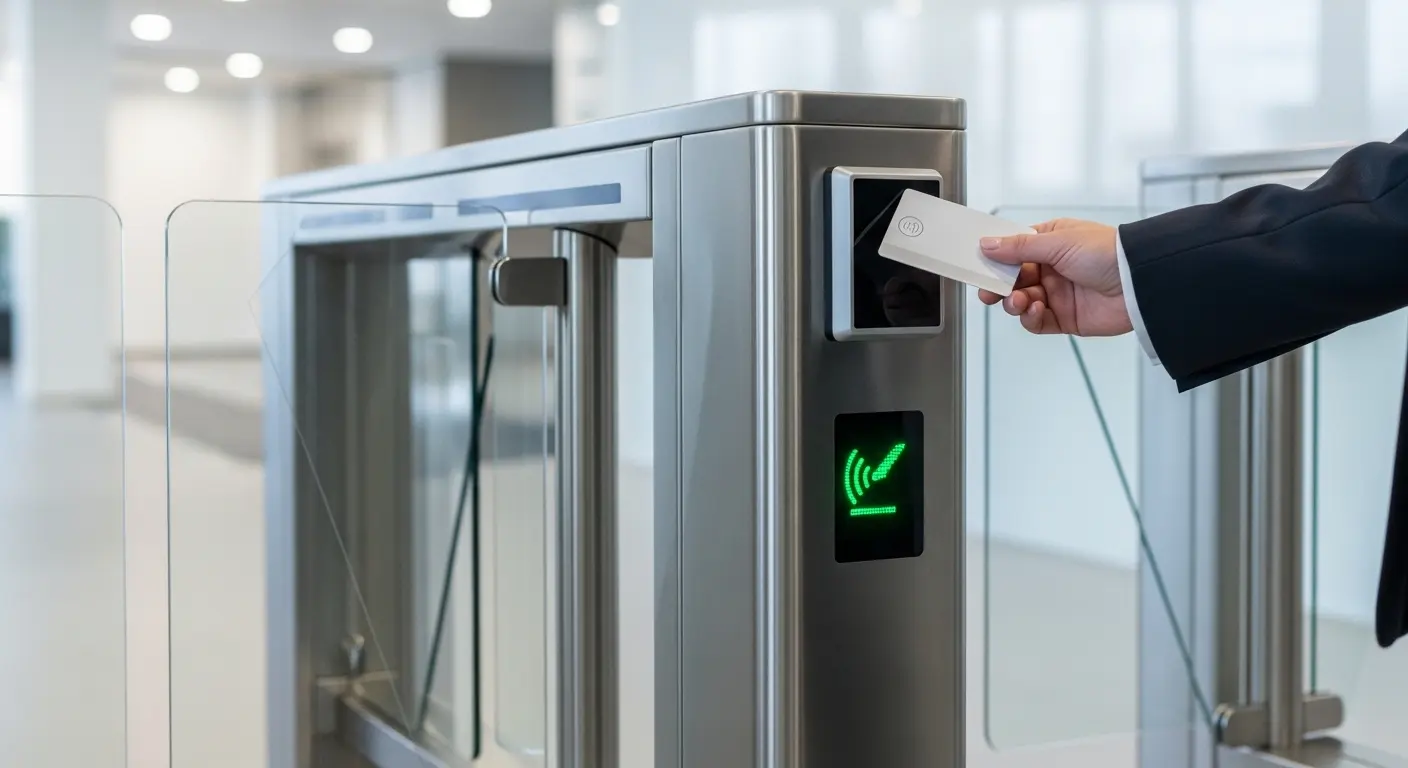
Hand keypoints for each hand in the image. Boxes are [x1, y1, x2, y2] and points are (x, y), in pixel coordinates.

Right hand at [977, 218, 1131, 336]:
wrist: (1139, 283)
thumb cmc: (1107, 252)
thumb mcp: (1058, 241)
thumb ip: (1019, 246)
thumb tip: (988, 244)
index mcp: (1051, 242)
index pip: (1013, 249)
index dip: (995, 258)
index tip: (978, 264)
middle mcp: (1052, 267)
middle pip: (1012, 279)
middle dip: (998, 286)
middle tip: (988, 291)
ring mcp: (1058, 293)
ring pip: (1021, 302)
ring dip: (1014, 303)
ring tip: (1019, 301)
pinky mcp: (1065, 317)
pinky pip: (1037, 321)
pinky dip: (1031, 318)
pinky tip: (1036, 310)